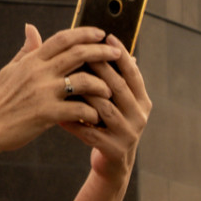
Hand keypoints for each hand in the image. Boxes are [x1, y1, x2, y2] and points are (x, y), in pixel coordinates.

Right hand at [0, 25, 123, 152]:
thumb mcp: (10, 70)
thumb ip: (26, 50)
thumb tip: (31, 27)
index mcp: (32, 60)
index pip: (63, 38)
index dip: (85, 32)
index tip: (101, 32)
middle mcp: (39, 72)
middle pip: (79, 53)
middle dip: (102, 51)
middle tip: (118, 53)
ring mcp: (44, 92)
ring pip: (83, 80)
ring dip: (102, 85)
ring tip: (110, 90)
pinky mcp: (47, 113)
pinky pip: (78, 109)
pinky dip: (91, 112)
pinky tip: (96, 116)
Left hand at [60, 39, 151, 179]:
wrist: (113, 164)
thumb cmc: (109, 125)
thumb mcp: (116, 102)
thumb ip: (112, 77)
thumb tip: (106, 43)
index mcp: (142, 101)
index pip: (133, 73)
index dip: (122, 54)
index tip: (108, 36)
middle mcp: (139, 116)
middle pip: (118, 87)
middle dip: (100, 68)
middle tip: (80, 53)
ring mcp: (129, 134)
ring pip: (104, 108)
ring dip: (84, 93)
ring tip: (65, 80)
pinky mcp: (114, 150)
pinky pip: (89, 133)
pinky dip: (73, 122)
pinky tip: (58, 114)